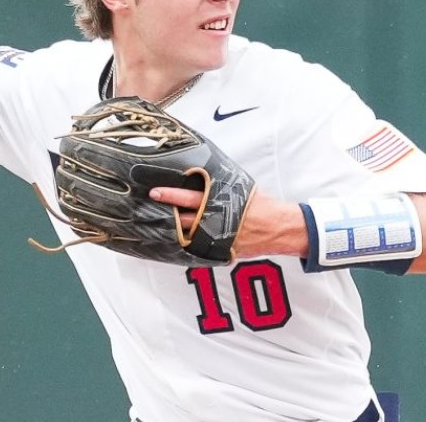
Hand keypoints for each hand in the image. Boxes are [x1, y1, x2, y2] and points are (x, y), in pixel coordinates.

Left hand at [149, 187, 307, 259]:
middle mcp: (215, 221)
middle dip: (164, 213)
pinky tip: (171, 241)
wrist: (278, 228)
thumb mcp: (240, 187)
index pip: (190, 197)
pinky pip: (197, 248)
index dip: (172, 194)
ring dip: (170, 229)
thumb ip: (220, 184)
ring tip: (152, 224)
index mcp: (220, 203)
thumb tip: (201, 173)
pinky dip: (184, 244)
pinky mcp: (219, 251)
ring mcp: (216, 239)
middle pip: (183, 217)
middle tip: (147, 207)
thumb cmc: (260, 204)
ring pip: (186, 234)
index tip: (155, 191)